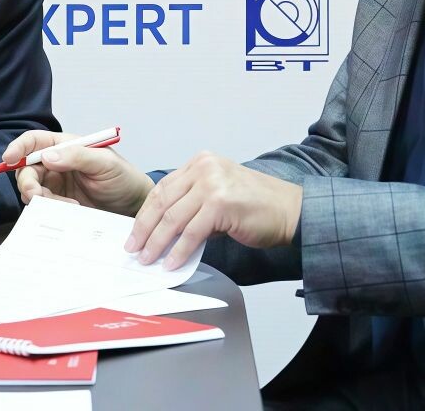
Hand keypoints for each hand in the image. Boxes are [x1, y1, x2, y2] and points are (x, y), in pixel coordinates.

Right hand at [3, 129, 153, 217]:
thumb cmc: (123, 177)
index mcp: (64, 146)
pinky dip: (50, 210)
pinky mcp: (59, 204)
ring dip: (41, 199)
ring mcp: (56, 185)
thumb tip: (46, 156)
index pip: (33, 142)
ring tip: (67, 206)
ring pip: (32, 190)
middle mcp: (56, 163)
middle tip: (37, 196)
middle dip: (28, 183)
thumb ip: (77, 157)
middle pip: (26, 169)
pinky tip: (70, 210)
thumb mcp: (104, 163)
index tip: (9, 158)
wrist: (134, 206)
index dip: (18, 147)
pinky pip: (43, 206)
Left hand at [126, 152, 301, 269]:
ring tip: (148, 259)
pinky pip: (192, 232)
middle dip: (144, 228)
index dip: (145, 212)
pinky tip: (171, 263)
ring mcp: (212, 184)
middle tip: (134, 248)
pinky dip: (179, 251)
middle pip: (163, 201)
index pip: (163, 188)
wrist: (290, 210)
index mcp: (201, 162)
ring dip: (157, 243)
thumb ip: (193, 205)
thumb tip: (166, 231)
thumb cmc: (258, 205)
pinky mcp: (220, 204)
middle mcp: (204, 168)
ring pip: (173, 218)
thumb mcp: (219, 194)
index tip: (135, 232)